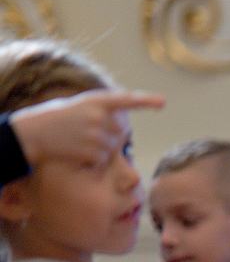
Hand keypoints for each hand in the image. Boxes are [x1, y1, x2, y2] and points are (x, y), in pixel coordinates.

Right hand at [10, 89, 164, 168]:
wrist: (34, 132)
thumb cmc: (56, 119)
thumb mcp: (78, 107)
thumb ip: (102, 113)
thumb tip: (124, 129)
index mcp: (95, 100)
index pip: (126, 100)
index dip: (145, 101)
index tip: (162, 102)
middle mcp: (100, 115)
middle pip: (122, 132)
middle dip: (111, 136)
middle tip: (86, 133)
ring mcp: (98, 134)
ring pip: (114, 148)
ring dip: (101, 149)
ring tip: (79, 141)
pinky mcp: (95, 152)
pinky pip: (105, 160)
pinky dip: (94, 161)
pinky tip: (78, 152)